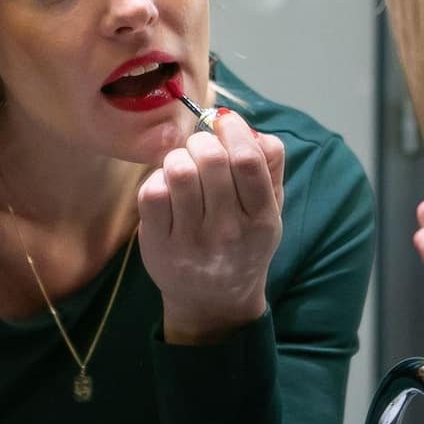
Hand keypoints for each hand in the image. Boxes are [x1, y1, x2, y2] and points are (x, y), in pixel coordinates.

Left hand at [137, 109, 286, 344]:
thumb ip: (270, 166)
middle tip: (201, 148)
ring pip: (179, 171)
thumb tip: (251, 129)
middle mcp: (228, 231)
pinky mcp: (159, 244)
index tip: (224, 121)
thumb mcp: (271, 210)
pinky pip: (152, 193)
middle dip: (202, 141)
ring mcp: (192, 240)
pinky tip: (167, 188)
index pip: (248, 161)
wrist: (214, 302)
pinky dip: (157, 179)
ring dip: (178, 156)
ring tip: (183, 167)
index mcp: (262, 219)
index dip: (233, 130)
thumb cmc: (243, 243)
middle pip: (212, 159)